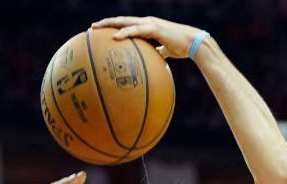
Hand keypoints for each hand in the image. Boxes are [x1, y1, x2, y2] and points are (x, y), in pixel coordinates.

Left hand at [92, 16, 206, 58]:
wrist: (194, 43)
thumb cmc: (181, 47)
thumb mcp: (166, 51)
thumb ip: (158, 52)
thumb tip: (153, 60)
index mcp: (148, 26)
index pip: (127, 24)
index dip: (114, 26)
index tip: (101, 31)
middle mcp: (147, 22)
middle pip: (122, 20)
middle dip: (106, 23)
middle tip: (92, 27)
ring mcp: (150, 24)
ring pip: (126, 22)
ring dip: (110, 24)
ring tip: (96, 28)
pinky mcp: (154, 28)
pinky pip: (135, 30)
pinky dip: (124, 33)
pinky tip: (114, 37)